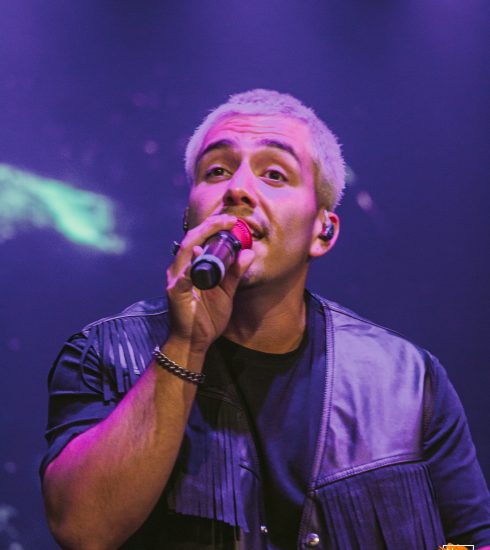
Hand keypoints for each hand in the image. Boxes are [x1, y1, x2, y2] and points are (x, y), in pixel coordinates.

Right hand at [166, 214, 255, 352]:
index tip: (233, 220)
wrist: (194, 342)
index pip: (199, 239)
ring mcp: (176, 280)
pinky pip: (184, 277)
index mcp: (191, 267)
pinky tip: (200, 256)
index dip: (214, 226)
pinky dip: (192, 266)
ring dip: (202, 236)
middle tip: (229, 219)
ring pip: (186, 250)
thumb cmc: (206, 317)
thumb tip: (248, 253)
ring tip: (219, 228)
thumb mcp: (226, 292)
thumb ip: (235, 273)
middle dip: (210, 226)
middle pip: (191, 239)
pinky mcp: (175, 293)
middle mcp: (180, 269)